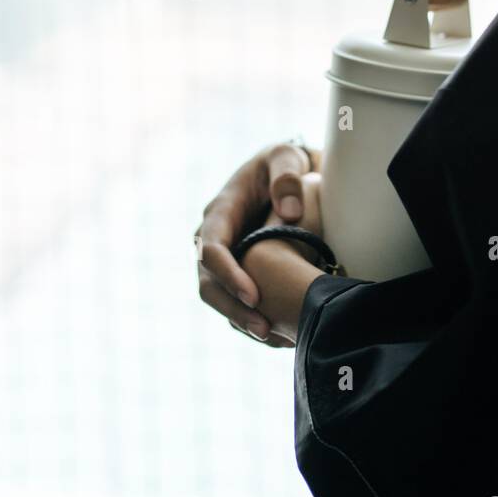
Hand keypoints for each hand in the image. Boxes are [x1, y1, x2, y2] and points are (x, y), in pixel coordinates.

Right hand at [195, 140, 320, 346]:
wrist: (288, 175)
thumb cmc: (284, 163)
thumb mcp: (285, 158)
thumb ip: (286, 177)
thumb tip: (289, 213)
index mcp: (221, 211)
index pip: (211, 247)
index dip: (227, 273)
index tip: (254, 293)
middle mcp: (214, 237)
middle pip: (208, 282)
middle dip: (232, 308)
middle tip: (265, 328)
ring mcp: (224, 258)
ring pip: (219, 298)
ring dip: (241, 320)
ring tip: (274, 338)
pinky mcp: (237, 271)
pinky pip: (235, 302)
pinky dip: (252, 321)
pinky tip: (279, 336)